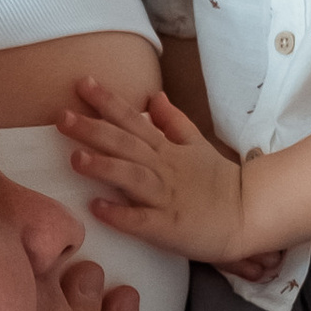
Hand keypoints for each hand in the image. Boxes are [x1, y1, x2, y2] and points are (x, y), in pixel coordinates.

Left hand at [61, 77, 248, 263]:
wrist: (248, 215)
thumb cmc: (218, 182)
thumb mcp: (197, 144)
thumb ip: (173, 121)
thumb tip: (154, 96)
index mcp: (167, 149)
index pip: (133, 120)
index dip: (108, 102)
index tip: (82, 83)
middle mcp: (163, 169)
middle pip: (125, 144)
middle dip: (93, 130)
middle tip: (62, 117)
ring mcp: (166, 198)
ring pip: (132, 178)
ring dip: (104, 167)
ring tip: (75, 159)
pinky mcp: (169, 227)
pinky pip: (142, 220)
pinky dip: (120, 214)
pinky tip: (97, 208)